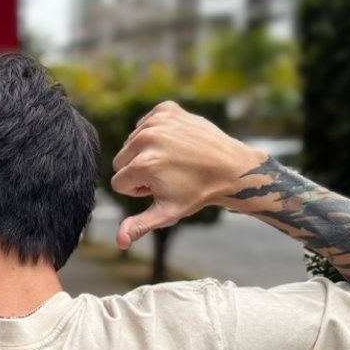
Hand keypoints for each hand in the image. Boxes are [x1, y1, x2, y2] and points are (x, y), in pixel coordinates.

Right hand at [110, 102, 269, 249]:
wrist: (230, 167)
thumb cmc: (198, 192)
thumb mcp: (167, 212)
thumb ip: (139, 225)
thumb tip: (119, 241)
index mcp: (144, 164)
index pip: (118, 182)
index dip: (137, 190)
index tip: (159, 188)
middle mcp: (147, 138)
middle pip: (120, 160)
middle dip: (138, 170)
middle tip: (167, 175)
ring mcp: (157, 121)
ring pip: (131, 142)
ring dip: (146, 152)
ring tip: (172, 160)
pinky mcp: (166, 109)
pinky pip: (144, 123)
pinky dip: (155, 133)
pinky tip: (174, 144)